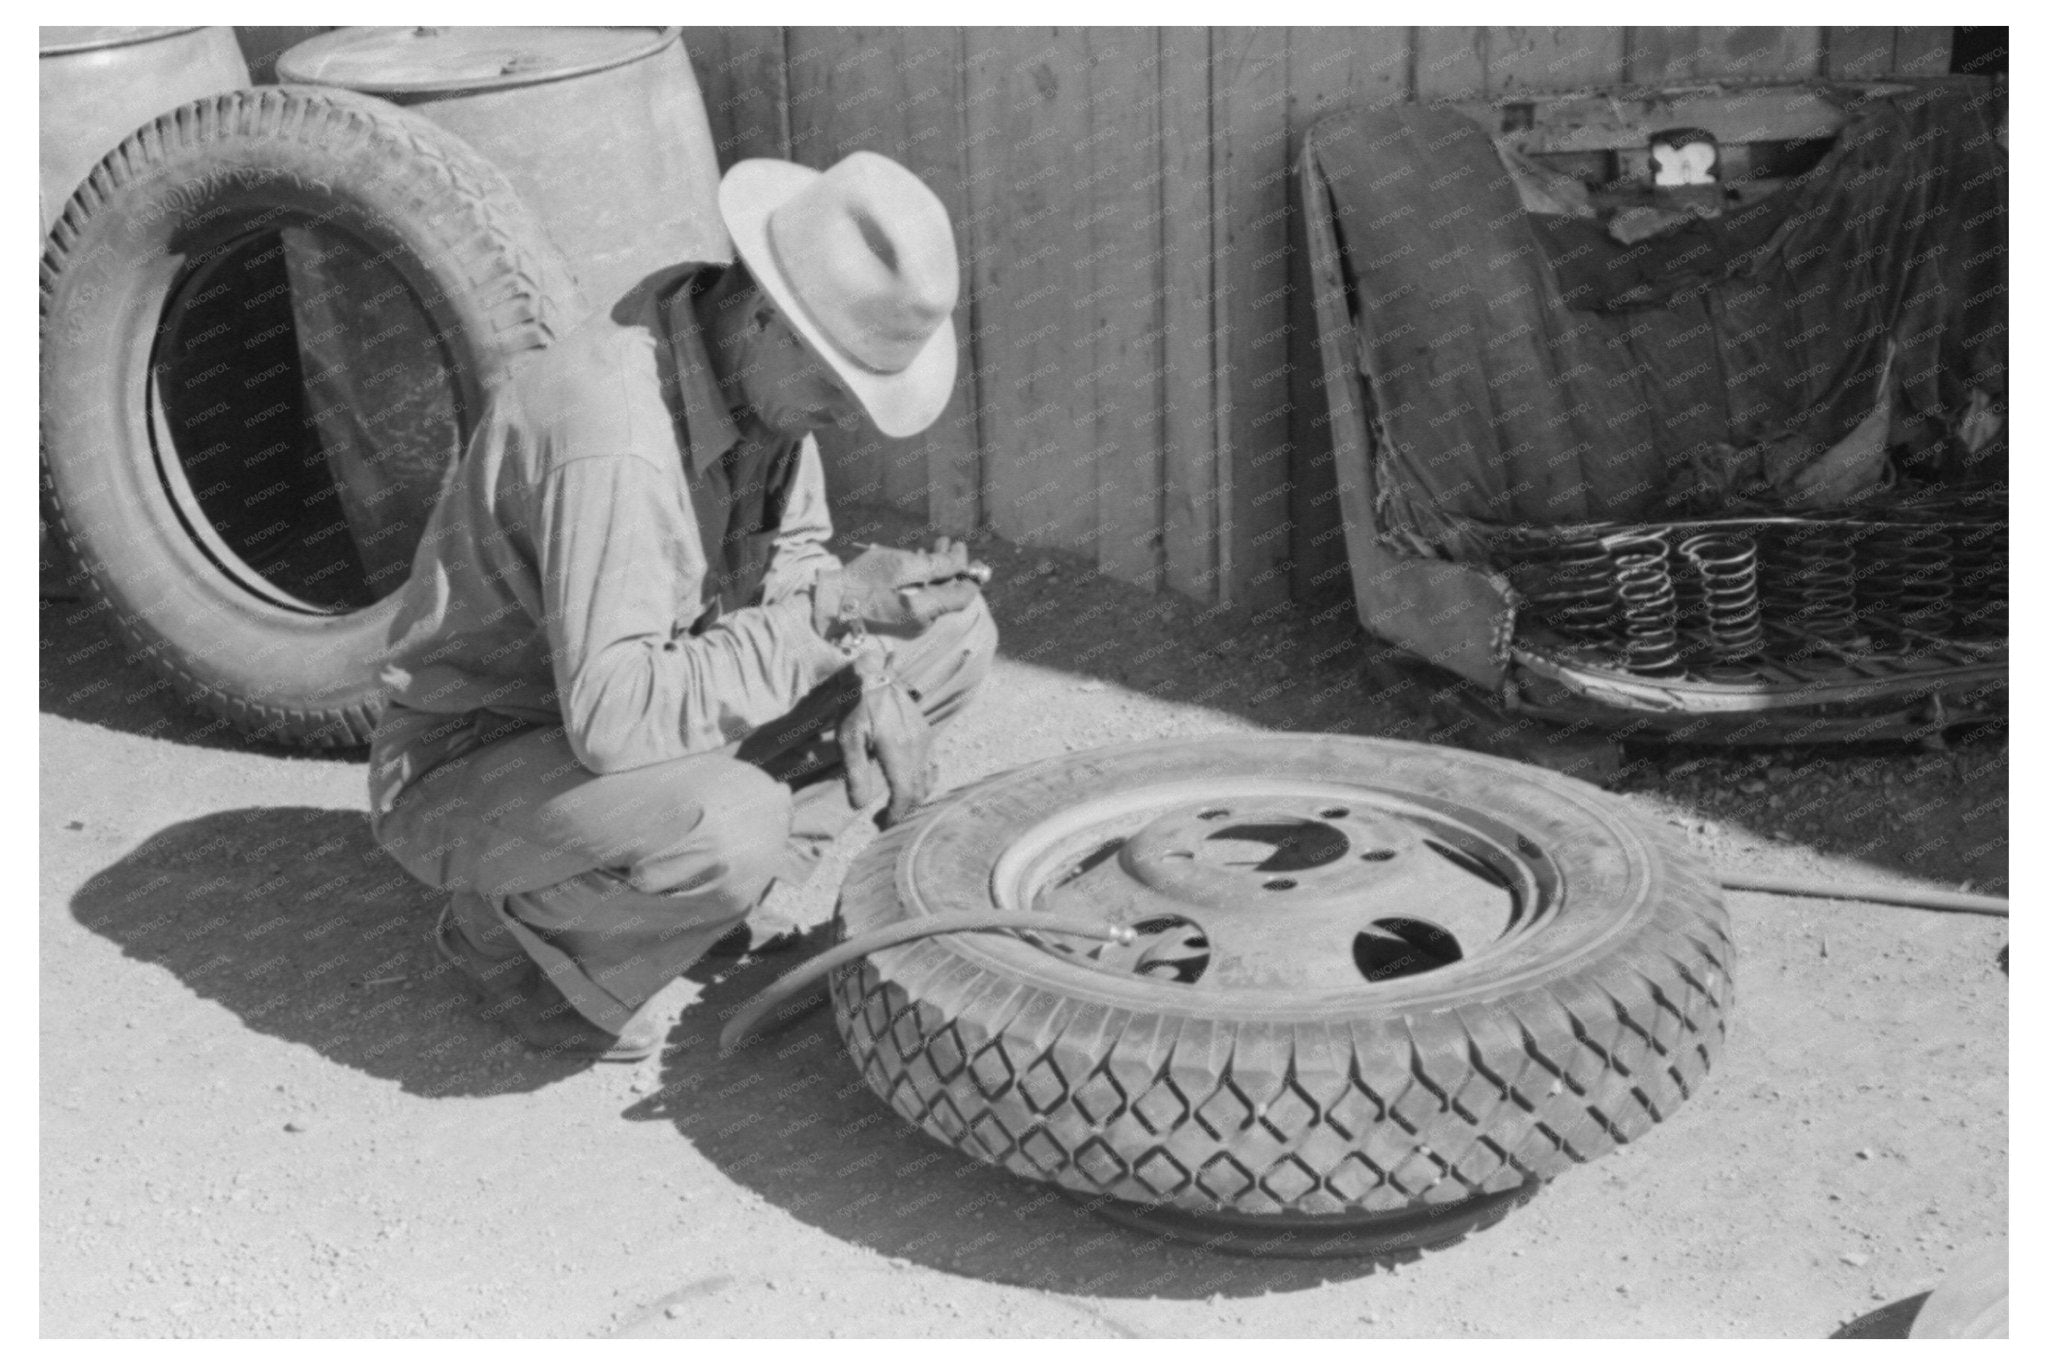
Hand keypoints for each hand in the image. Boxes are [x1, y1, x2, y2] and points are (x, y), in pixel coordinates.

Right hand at [838, 538, 982, 632]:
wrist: (828, 607)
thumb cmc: (863, 583)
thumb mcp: (901, 565)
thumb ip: (937, 564)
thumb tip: (963, 559)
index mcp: (926, 610)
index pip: (964, 595)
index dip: (968, 571)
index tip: (962, 549)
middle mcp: (924, 622)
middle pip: (949, 594)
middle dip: (951, 567)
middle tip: (948, 542)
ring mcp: (912, 624)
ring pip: (934, 595)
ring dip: (937, 570)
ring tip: (934, 546)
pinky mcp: (900, 621)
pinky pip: (920, 599)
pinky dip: (923, 581)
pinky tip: (917, 562)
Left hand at [839, 653, 934, 826]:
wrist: (874, 676)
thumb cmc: (856, 707)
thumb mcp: (847, 739)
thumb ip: (855, 773)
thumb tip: (857, 806)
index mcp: (896, 749)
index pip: (904, 793)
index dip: (896, 815)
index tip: (882, 825)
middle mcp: (916, 747)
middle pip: (917, 791)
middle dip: (902, 811)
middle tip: (882, 820)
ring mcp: (925, 741)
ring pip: (927, 781)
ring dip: (912, 799)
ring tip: (893, 806)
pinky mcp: (926, 735)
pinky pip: (931, 767)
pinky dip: (923, 783)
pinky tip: (909, 786)